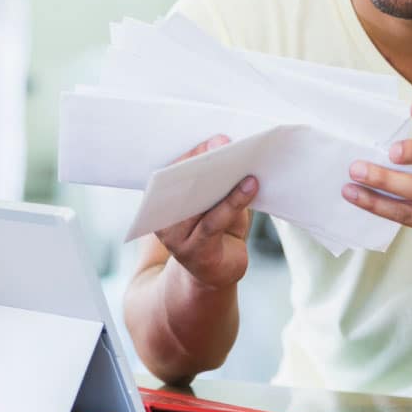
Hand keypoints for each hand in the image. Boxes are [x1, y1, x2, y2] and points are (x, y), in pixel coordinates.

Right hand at [154, 135, 258, 289]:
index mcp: (161, 199)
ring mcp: (175, 237)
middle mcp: (161, 217)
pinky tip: (251, 186)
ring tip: (244, 166)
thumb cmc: (217, 229)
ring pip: (198, 202)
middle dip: (205, 162)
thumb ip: (216, 178)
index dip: (192, 153)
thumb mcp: (215, 200)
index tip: (214, 140)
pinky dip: (234, 201)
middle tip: (225, 144)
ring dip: (222, 181)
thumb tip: (227, 149)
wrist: (215, 272)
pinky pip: (213, 222)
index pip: (172, 170)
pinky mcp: (194, 251)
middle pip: (182, 183)